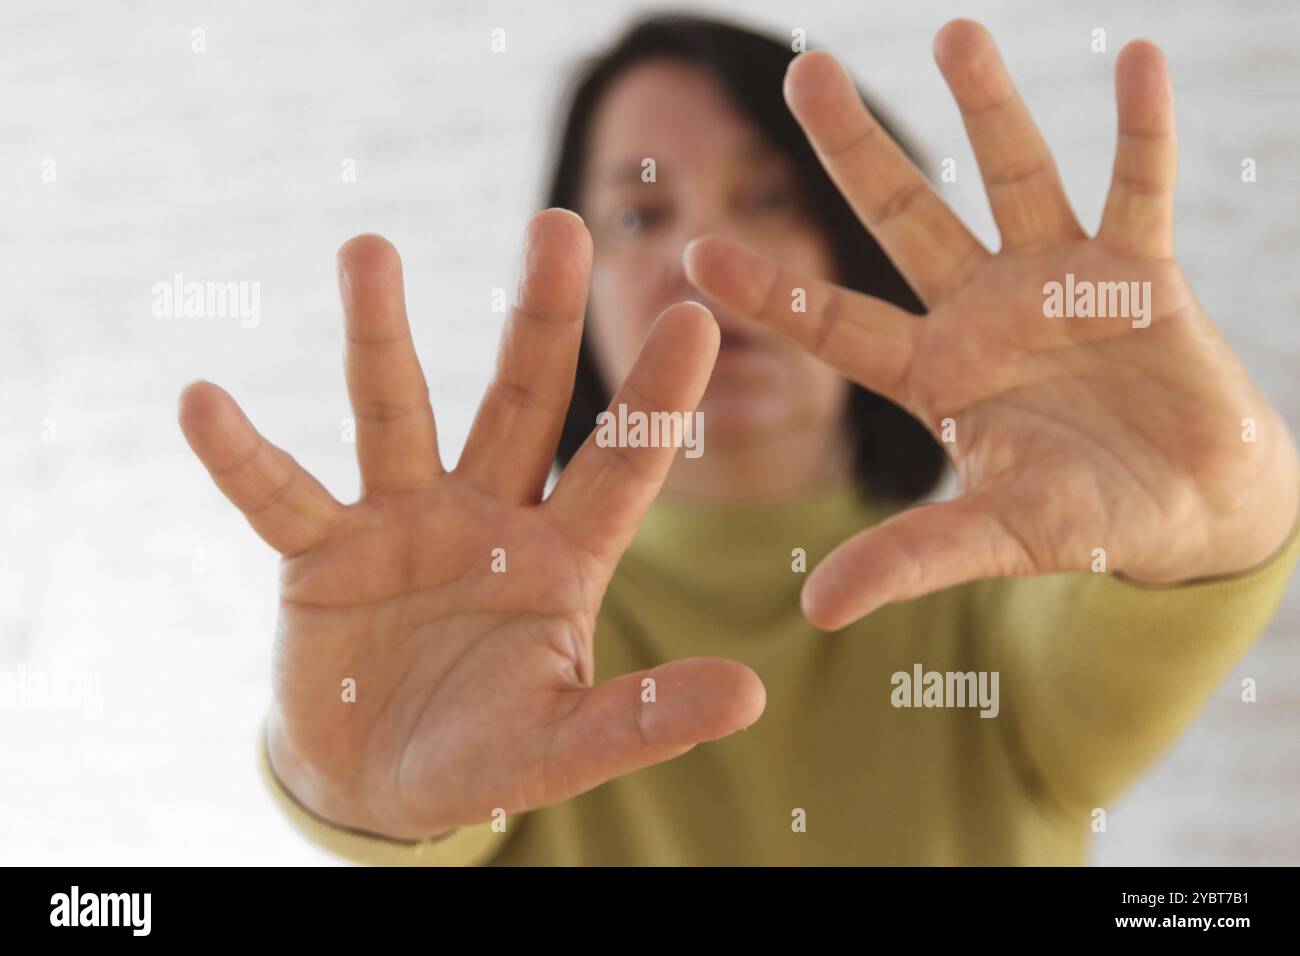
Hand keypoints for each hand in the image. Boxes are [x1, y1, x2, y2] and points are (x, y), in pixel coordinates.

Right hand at [179, 211, 763, 838]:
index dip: (655, 397)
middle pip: (520, 403)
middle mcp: (487, 517)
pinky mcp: (321, 553)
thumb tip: (752, 699)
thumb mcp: (564, 745)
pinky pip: (279, 496)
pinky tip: (203, 401)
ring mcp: (401, 524)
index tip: (696, 317)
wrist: (379, 782)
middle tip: (558, 222)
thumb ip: (645, 721)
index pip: (620, 464)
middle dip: (538, 318)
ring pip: (395, 413)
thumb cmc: (485, 755)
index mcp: (562, 557)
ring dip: (380, 336)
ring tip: (370, 248)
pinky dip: (241, 458)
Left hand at [685, 20, 1299, 629]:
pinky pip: (1138, 186)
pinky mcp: (1140, 270)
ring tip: (951, 32)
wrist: (1190, 508)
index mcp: (932, 372)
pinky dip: (1140, 130)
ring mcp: (1057, 281)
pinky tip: (1134, 57)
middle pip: (903, 219)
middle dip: (853, 152)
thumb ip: (910, 558)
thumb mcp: (993, 537)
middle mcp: (981, 310)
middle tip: (799, 72)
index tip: (695, 250)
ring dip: (987, 108)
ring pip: (1012, 178)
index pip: (832, 323)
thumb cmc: (1083, 519)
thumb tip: (813, 611)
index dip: (769, 291)